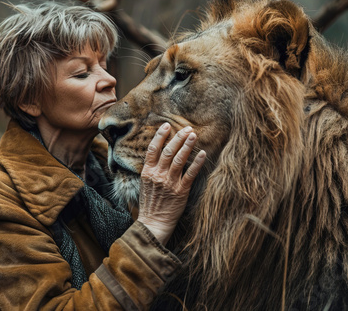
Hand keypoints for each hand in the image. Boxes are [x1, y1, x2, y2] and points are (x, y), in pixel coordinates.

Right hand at [137, 123, 205, 244]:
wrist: (153, 223)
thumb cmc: (150, 203)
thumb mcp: (145, 184)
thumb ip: (151, 169)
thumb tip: (158, 154)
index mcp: (147, 172)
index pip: (152, 149)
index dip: (160, 136)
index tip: (166, 126)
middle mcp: (158, 175)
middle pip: (168, 151)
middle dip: (178, 137)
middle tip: (187, 128)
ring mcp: (169, 183)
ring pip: (179, 159)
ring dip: (187, 145)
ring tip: (194, 135)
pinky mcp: (181, 191)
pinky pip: (190, 174)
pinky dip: (197, 162)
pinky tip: (202, 153)